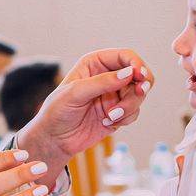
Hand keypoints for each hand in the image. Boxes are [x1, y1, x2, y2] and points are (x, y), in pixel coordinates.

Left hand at [15, 49, 154, 186]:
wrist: (54, 139)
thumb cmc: (57, 111)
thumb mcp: (75, 93)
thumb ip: (102, 82)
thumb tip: (129, 74)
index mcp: (96, 63)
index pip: (124, 56)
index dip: (135, 63)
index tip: (138, 76)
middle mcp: (108, 76)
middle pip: (139, 74)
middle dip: (140, 85)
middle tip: (138, 92)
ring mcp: (115, 95)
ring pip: (139, 94)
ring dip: (130, 105)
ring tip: (111, 115)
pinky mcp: (119, 112)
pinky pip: (134, 112)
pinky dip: (126, 117)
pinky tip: (107, 122)